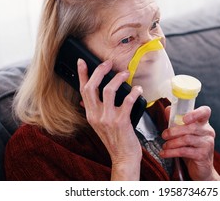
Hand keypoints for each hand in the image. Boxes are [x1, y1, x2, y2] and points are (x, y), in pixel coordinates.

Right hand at [77, 58, 142, 179]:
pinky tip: (137, 89)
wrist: (123, 157)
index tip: (82, 61)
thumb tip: (84, 100)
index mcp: (90, 115)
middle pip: (92, 87)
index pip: (82, 90)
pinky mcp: (121, 121)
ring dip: (118, 79)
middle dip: (99, 71)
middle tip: (109, 63)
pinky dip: (133, 92)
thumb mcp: (99, 125)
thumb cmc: (115, 140)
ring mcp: (108, 119)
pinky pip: (127, 101)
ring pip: (108, 90)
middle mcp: (96, 116)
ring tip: (125, 74)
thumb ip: (94, 111)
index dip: (82, 74)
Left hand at [161, 106, 219, 180]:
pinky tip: (165, 153)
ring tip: (165, 146)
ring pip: (186, 139)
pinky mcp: (203, 155)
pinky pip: (184, 151)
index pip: (205, 112)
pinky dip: (172, 152)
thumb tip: (168, 109)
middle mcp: (208, 132)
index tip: (184, 118)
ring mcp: (207, 144)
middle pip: (191, 127)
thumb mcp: (184, 134)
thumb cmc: (193, 149)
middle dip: (174, 131)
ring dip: (171, 143)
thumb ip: (176, 121)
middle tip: (164, 135)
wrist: (201, 169)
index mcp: (204, 124)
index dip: (195, 113)